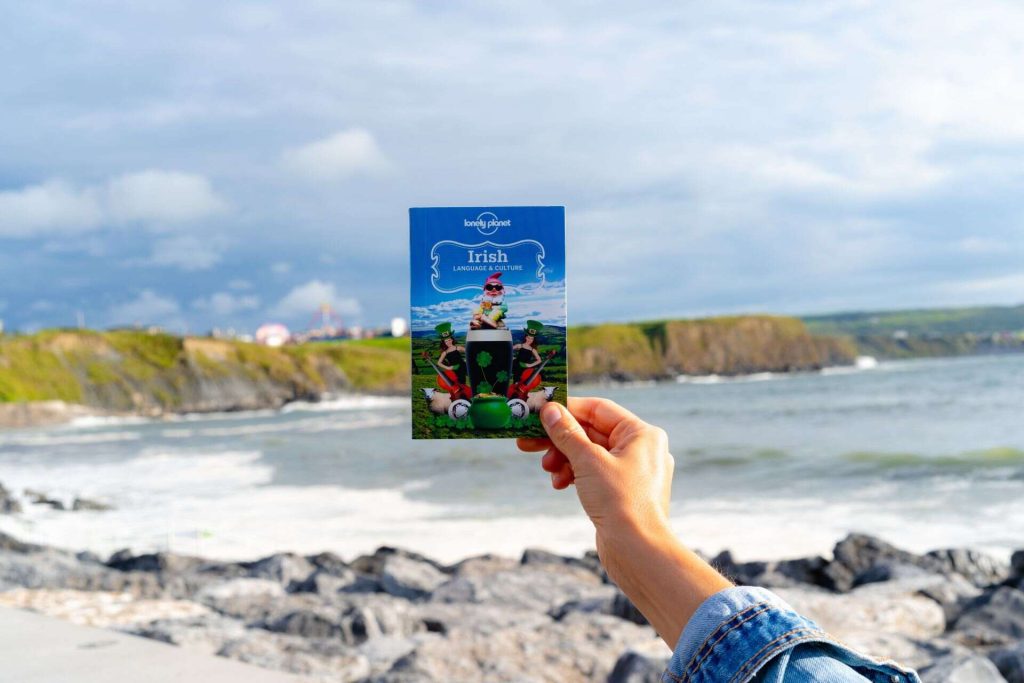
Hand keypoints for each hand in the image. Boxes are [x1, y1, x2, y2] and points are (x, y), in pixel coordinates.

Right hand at [517, 397, 730, 647]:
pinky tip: (560, 484)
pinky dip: (574, 474)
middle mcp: (641, 449)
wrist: (638, 552)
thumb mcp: (588, 461)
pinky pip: (593, 473)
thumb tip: (549, 411)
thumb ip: (566, 433)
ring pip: (589, 454)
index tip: (539, 412)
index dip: (567, 409)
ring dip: (564, 459)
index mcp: (642, 434)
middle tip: (527, 442)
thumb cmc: (621, 502)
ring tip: (548, 470)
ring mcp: (633, 471)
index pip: (598, 409)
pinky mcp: (622, 492)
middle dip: (559, 439)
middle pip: (591, 432)